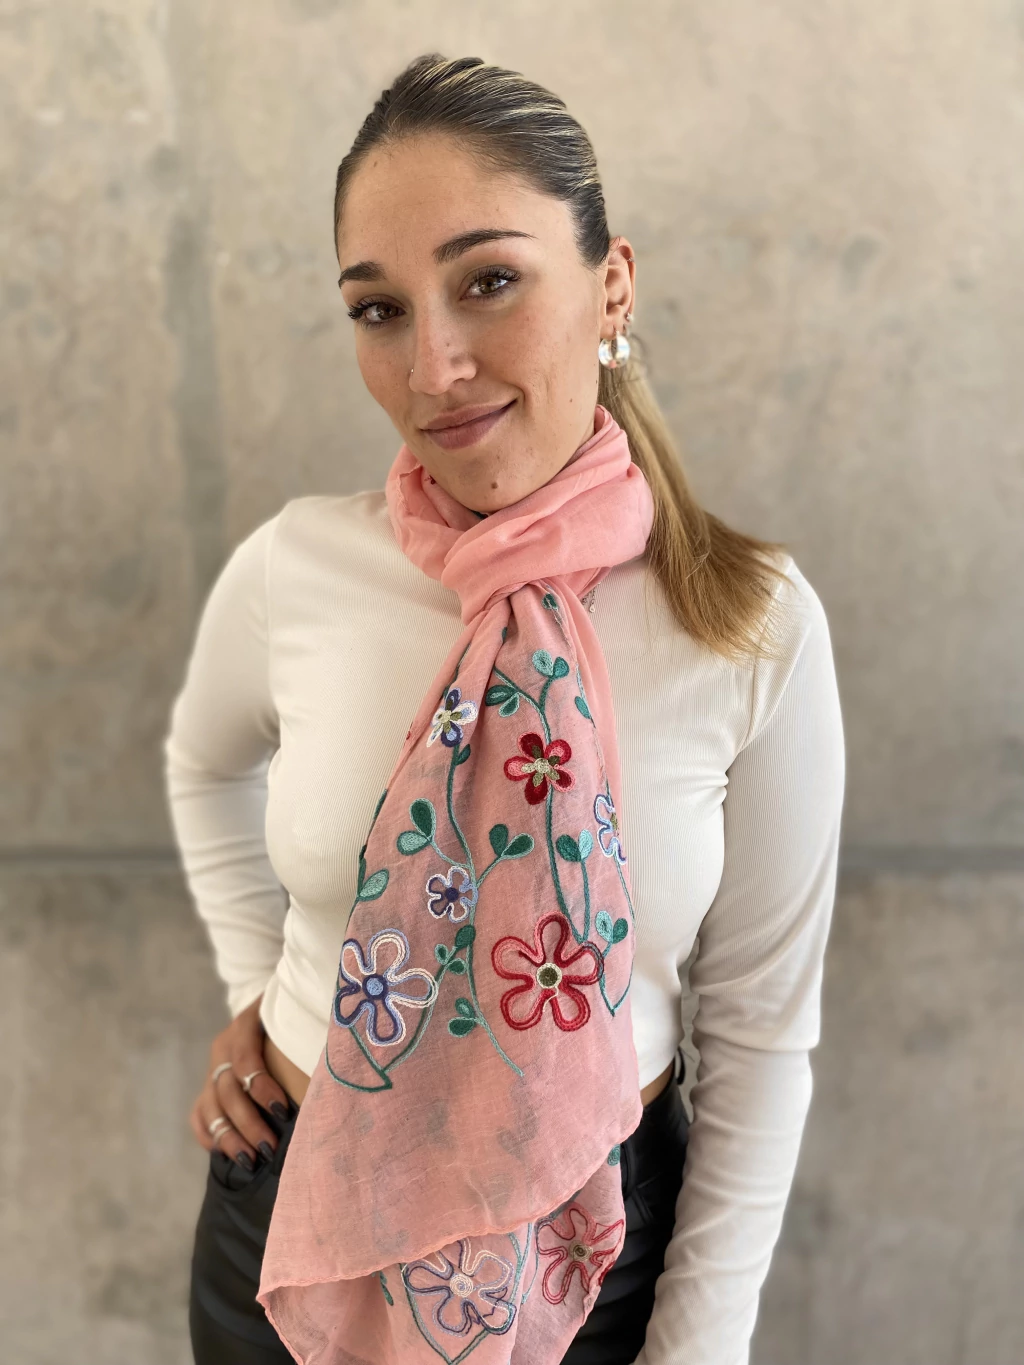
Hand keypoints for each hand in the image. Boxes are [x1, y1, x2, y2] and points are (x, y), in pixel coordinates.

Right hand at [190, 995, 293, 1170]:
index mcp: (244, 1026)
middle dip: (248, 1123)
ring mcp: (212, 1070)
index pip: (245, 1060)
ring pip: (210, 1108)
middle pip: (227, 1091)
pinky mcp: (207, 1088)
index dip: (261, 1088)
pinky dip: (210, 1136)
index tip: (283, 1111)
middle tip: (269, 1148)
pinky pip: (199, 1116)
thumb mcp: (298, 1015)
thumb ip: (308, 1033)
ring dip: (229, 1138)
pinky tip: (226, 1155)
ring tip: (249, 1160)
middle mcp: (223, 1049)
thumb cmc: (294, 1014)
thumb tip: (335, 1067)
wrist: (270, 1006)